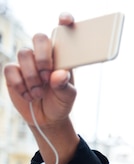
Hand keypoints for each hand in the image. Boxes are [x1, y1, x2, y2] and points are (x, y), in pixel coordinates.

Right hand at [3, 13, 76, 129]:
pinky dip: (20, 85)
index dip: (64, 21)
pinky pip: (11, 69)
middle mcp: (44, 54)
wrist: (47, 118)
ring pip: (24, 54)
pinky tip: (29, 96)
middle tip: (47, 75)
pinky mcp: (13, 72)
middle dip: (43, 56)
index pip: (62, 32)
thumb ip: (64, 86)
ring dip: (32, 76)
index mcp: (62, 56)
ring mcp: (27, 62)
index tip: (66, 20)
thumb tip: (59, 74)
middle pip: (39, 38)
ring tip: (39, 93)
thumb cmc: (60, 102)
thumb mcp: (68, 97)